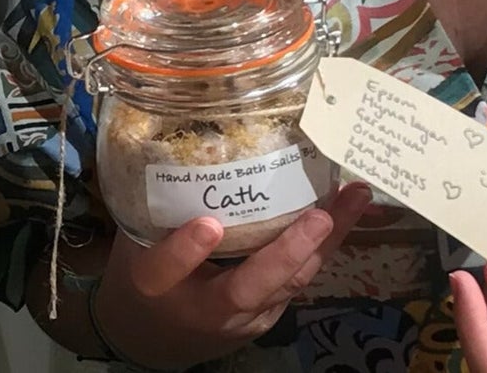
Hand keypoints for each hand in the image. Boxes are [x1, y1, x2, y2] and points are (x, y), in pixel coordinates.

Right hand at [91, 183, 372, 368]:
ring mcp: (244, 317)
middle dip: (287, 253)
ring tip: (352, 199)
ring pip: (288, 284)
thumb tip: (177, 147)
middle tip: (320, 216)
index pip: (167, 269)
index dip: (187, 249)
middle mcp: (206, 309)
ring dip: (324, 244)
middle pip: (249, 288)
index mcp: (155, 285)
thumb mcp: (133, 244)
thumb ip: (155, 208)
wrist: (153, 339)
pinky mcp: (266, 313)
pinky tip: (343, 215)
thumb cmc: (141, 278)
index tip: (207, 223)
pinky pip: (297, 280)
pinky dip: (323, 248)